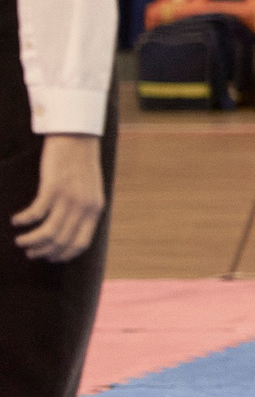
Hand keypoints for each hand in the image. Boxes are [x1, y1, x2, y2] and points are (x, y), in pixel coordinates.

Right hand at [14, 134, 103, 261]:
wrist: (78, 137)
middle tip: (30, 251)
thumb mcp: (91, 189)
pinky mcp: (53, 187)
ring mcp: (69, 197)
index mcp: (95, 209)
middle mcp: (84, 206)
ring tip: (21, 241)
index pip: (80, 243)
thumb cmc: (81, 163)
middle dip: (43, 251)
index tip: (50, 258)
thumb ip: (84, 208)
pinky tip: (16, 220)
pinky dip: (24, 220)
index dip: (63, 255)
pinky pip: (35, 214)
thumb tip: (71, 228)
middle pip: (61, 241)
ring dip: (31, 241)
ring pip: (47, 233)